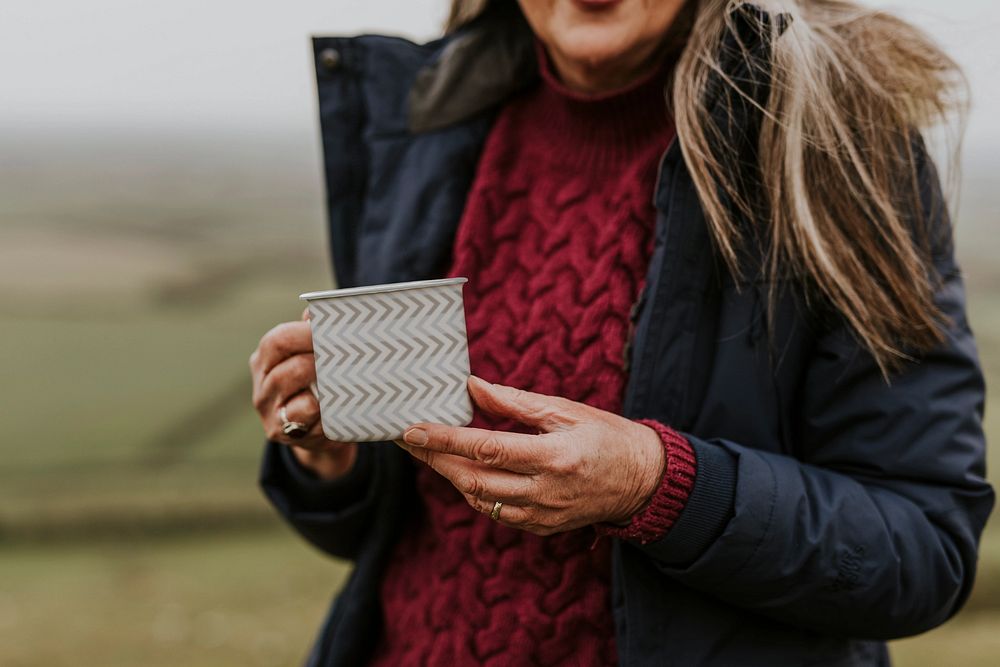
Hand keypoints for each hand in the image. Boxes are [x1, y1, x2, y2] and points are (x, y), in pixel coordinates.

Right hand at [249, 309, 355, 479]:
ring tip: (341, 376)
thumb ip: (314, 335)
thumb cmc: (318, 387)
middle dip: (315, 358)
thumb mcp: (313, 359)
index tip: (332, 330)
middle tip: (341, 355)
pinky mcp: (282, 433)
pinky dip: (324, 408)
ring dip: (321, 381)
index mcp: (265, 361)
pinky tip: (338, 404)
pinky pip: (305, 416)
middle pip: (283, 368)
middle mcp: (262, 386)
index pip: (276, 341)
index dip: (305, 334)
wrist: (318, 432)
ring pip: (294, 393)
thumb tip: (316, 312)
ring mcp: (270, 412)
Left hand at [396, 376, 665, 534]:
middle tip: (411, 441)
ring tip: (432, 454)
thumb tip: (473, 387)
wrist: (643, 480)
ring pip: (480, 500)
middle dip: (436, 460)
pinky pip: (497, 513)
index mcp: (552, 457)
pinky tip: (465, 473)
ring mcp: (543, 515)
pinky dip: (475, 494)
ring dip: (451, 477)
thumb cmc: (606, 436)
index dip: (445, 440)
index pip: (485, 449)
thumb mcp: (564, 410)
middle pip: (473, 480)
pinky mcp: (543, 527)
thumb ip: (515, 402)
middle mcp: (545, 491)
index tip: (414, 430)